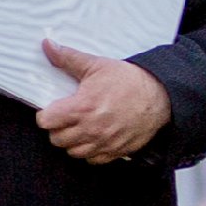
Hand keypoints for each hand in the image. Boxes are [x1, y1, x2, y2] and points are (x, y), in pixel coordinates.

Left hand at [37, 41, 171, 163]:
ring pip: (73, 152)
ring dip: (72, 142)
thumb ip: (68, 58)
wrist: (159, 95)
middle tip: (65, 118)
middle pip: (57, 139)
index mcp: (82, 107)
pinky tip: (93, 138)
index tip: (51, 110)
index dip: (45, 115)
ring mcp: (104, 142)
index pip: (46, 122)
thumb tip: (47, 45)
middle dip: (57, 129)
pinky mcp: (116, 151)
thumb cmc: (128, 80)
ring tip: (78, 128)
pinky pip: (93, 160)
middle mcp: (91, 128)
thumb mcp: (96, 65)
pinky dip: (89, 152)